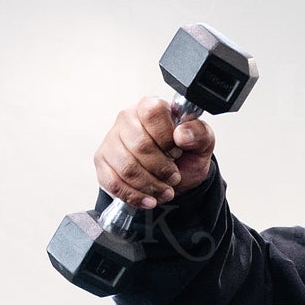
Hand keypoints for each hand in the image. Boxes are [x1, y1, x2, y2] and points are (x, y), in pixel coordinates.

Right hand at [93, 96, 215, 210]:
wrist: (173, 178)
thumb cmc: (184, 155)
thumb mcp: (201, 143)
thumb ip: (199, 133)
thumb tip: (182, 134)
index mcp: (150, 106)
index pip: (152, 113)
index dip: (167, 137)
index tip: (177, 150)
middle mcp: (126, 119)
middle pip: (140, 145)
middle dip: (162, 168)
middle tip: (174, 176)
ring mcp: (111, 140)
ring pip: (127, 168)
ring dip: (151, 185)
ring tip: (165, 190)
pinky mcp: (102, 162)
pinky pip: (114, 183)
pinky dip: (135, 196)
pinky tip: (149, 199)